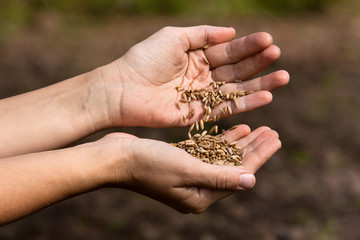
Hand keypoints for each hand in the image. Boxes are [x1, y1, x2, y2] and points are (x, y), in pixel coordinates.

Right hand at [102, 124, 279, 212]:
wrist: (115, 158)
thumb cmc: (149, 163)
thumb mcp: (187, 169)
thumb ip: (220, 177)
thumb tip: (252, 182)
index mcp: (201, 197)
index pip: (239, 175)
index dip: (259, 156)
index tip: (276, 138)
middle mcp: (197, 190)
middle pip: (234, 167)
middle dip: (253, 149)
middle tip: (273, 131)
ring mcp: (189, 176)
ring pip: (223, 158)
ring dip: (239, 143)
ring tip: (258, 128)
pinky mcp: (181, 162)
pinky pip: (208, 152)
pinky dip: (221, 141)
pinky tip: (234, 130)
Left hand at [104, 26, 288, 126]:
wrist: (123, 89)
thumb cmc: (144, 59)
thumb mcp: (174, 36)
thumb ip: (203, 34)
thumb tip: (231, 31)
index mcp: (197, 57)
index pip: (228, 51)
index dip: (248, 46)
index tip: (268, 40)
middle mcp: (202, 77)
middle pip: (236, 70)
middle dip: (258, 63)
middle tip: (278, 55)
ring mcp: (202, 97)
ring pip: (236, 90)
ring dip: (260, 84)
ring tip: (283, 77)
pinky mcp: (199, 115)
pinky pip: (227, 108)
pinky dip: (246, 104)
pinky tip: (266, 96)